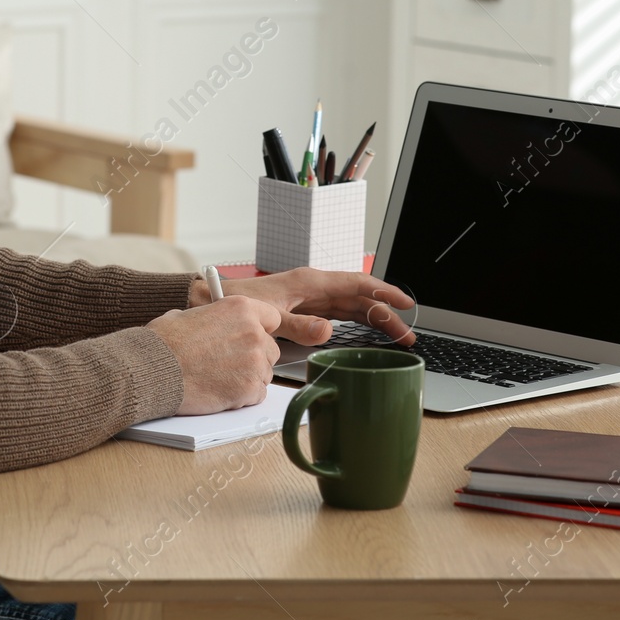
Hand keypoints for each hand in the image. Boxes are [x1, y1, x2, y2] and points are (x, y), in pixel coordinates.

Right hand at [146, 295, 281, 414]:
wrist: (152, 370)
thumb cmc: (164, 343)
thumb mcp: (189, 315)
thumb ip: (215, 320)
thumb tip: (216, 326)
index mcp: (240, 308)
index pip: (271, 318)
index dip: (261, 329)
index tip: (253, 337)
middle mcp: (253, 332)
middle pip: (271, 349)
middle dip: (255, 357)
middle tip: (231, 363)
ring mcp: (254, 362)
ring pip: (265, 373)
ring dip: (248, 377)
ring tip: (220, 379)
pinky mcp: (249, 388)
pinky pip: (257, 394)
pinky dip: (243, 396)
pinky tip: (221, 391)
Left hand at [190, 268, 415, 347]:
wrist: (211, 301)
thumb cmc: (236, 303)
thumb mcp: (268, 315)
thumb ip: (297, 325)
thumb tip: (329, 331)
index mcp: (309, 282)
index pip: (356, 283)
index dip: (383, 292)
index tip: (405, 303)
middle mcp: (314, 288)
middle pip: (360, 298)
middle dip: (385, 314)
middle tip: (408, 334)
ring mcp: (311, 300)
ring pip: (352, 307)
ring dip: (375, 320)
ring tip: (397, 337)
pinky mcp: (305, 312)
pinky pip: (339, 315)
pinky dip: (357, 323)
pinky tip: (369, 332)